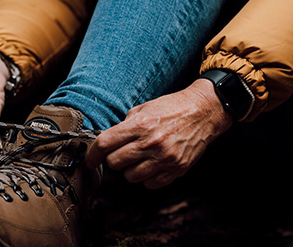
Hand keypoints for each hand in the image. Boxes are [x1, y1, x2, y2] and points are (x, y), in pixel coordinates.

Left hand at [85, 79, 232, 188]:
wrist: (202, 112)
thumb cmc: (171, 108)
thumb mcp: (144, 109)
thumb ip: (125, 126)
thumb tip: (107, 142)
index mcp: (139, 125)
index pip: (105, 144)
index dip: (92, 154)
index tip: (90, 160)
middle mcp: (150, 143)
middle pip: (114, 163)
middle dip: (113, 160)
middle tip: (121, 153)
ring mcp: (164, 158)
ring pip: (130, 177)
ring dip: (130, 170)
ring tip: (138, 159)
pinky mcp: (176, 169)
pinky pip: (150, 184)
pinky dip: (147, 178)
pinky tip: (151, 165)